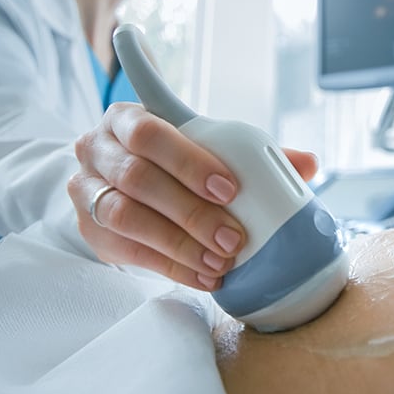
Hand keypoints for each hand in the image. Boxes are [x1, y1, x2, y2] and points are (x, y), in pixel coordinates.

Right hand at [68, 102, 318, 291]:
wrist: (116, 182)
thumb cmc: (169, 159)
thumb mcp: (201, 148)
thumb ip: (251, 153)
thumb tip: (307, 163)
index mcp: (126, 118)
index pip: (151, 132)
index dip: (189, 160)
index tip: (230, 187)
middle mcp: (97, 148)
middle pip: (138, 178)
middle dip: (191, 211)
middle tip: (232, 237)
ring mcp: (86, 189)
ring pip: (126, 216)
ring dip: (179, 244)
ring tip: (219, 263)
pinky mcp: (88, 228)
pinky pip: (127, 250)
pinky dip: (170, 266)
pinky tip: (203, 275)